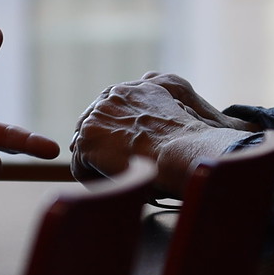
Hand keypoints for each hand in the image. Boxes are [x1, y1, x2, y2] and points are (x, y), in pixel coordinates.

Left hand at [71, 76, 249, 194]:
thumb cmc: (194, 145)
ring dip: (97, 163)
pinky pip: (80, 165)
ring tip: (116, 181)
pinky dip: (91, 180)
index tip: (123, 153)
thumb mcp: (185, 117)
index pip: (116, 108)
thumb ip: (167, 114)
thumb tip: (162, 127)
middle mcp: (117, 92)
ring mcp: (99, 113)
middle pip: (95, 123)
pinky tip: (111, 187)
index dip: (117, 134)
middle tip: (114, 170)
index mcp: (142, 87)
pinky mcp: (88, 137)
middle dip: (101, 146)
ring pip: (86, 144)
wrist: (184, 153)